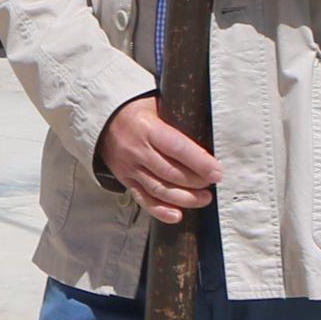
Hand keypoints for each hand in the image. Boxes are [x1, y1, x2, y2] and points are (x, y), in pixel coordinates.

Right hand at [96, 96, 220, 223]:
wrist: (103, 118)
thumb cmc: (137, 111)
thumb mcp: (157, 105)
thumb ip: (178, 120)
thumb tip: (209, 130)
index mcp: (148, 128)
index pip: (178, 148)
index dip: (199, 162)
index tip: (217, 172)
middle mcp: (138, 150)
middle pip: (171, 173)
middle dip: (196, 182)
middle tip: (212, 184)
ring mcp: (130, 168)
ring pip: (160, 189)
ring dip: (184, 198)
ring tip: (203, 199)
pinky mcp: (125, 180)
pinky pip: (143, 199)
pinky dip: (160, 210)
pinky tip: (176, 215)